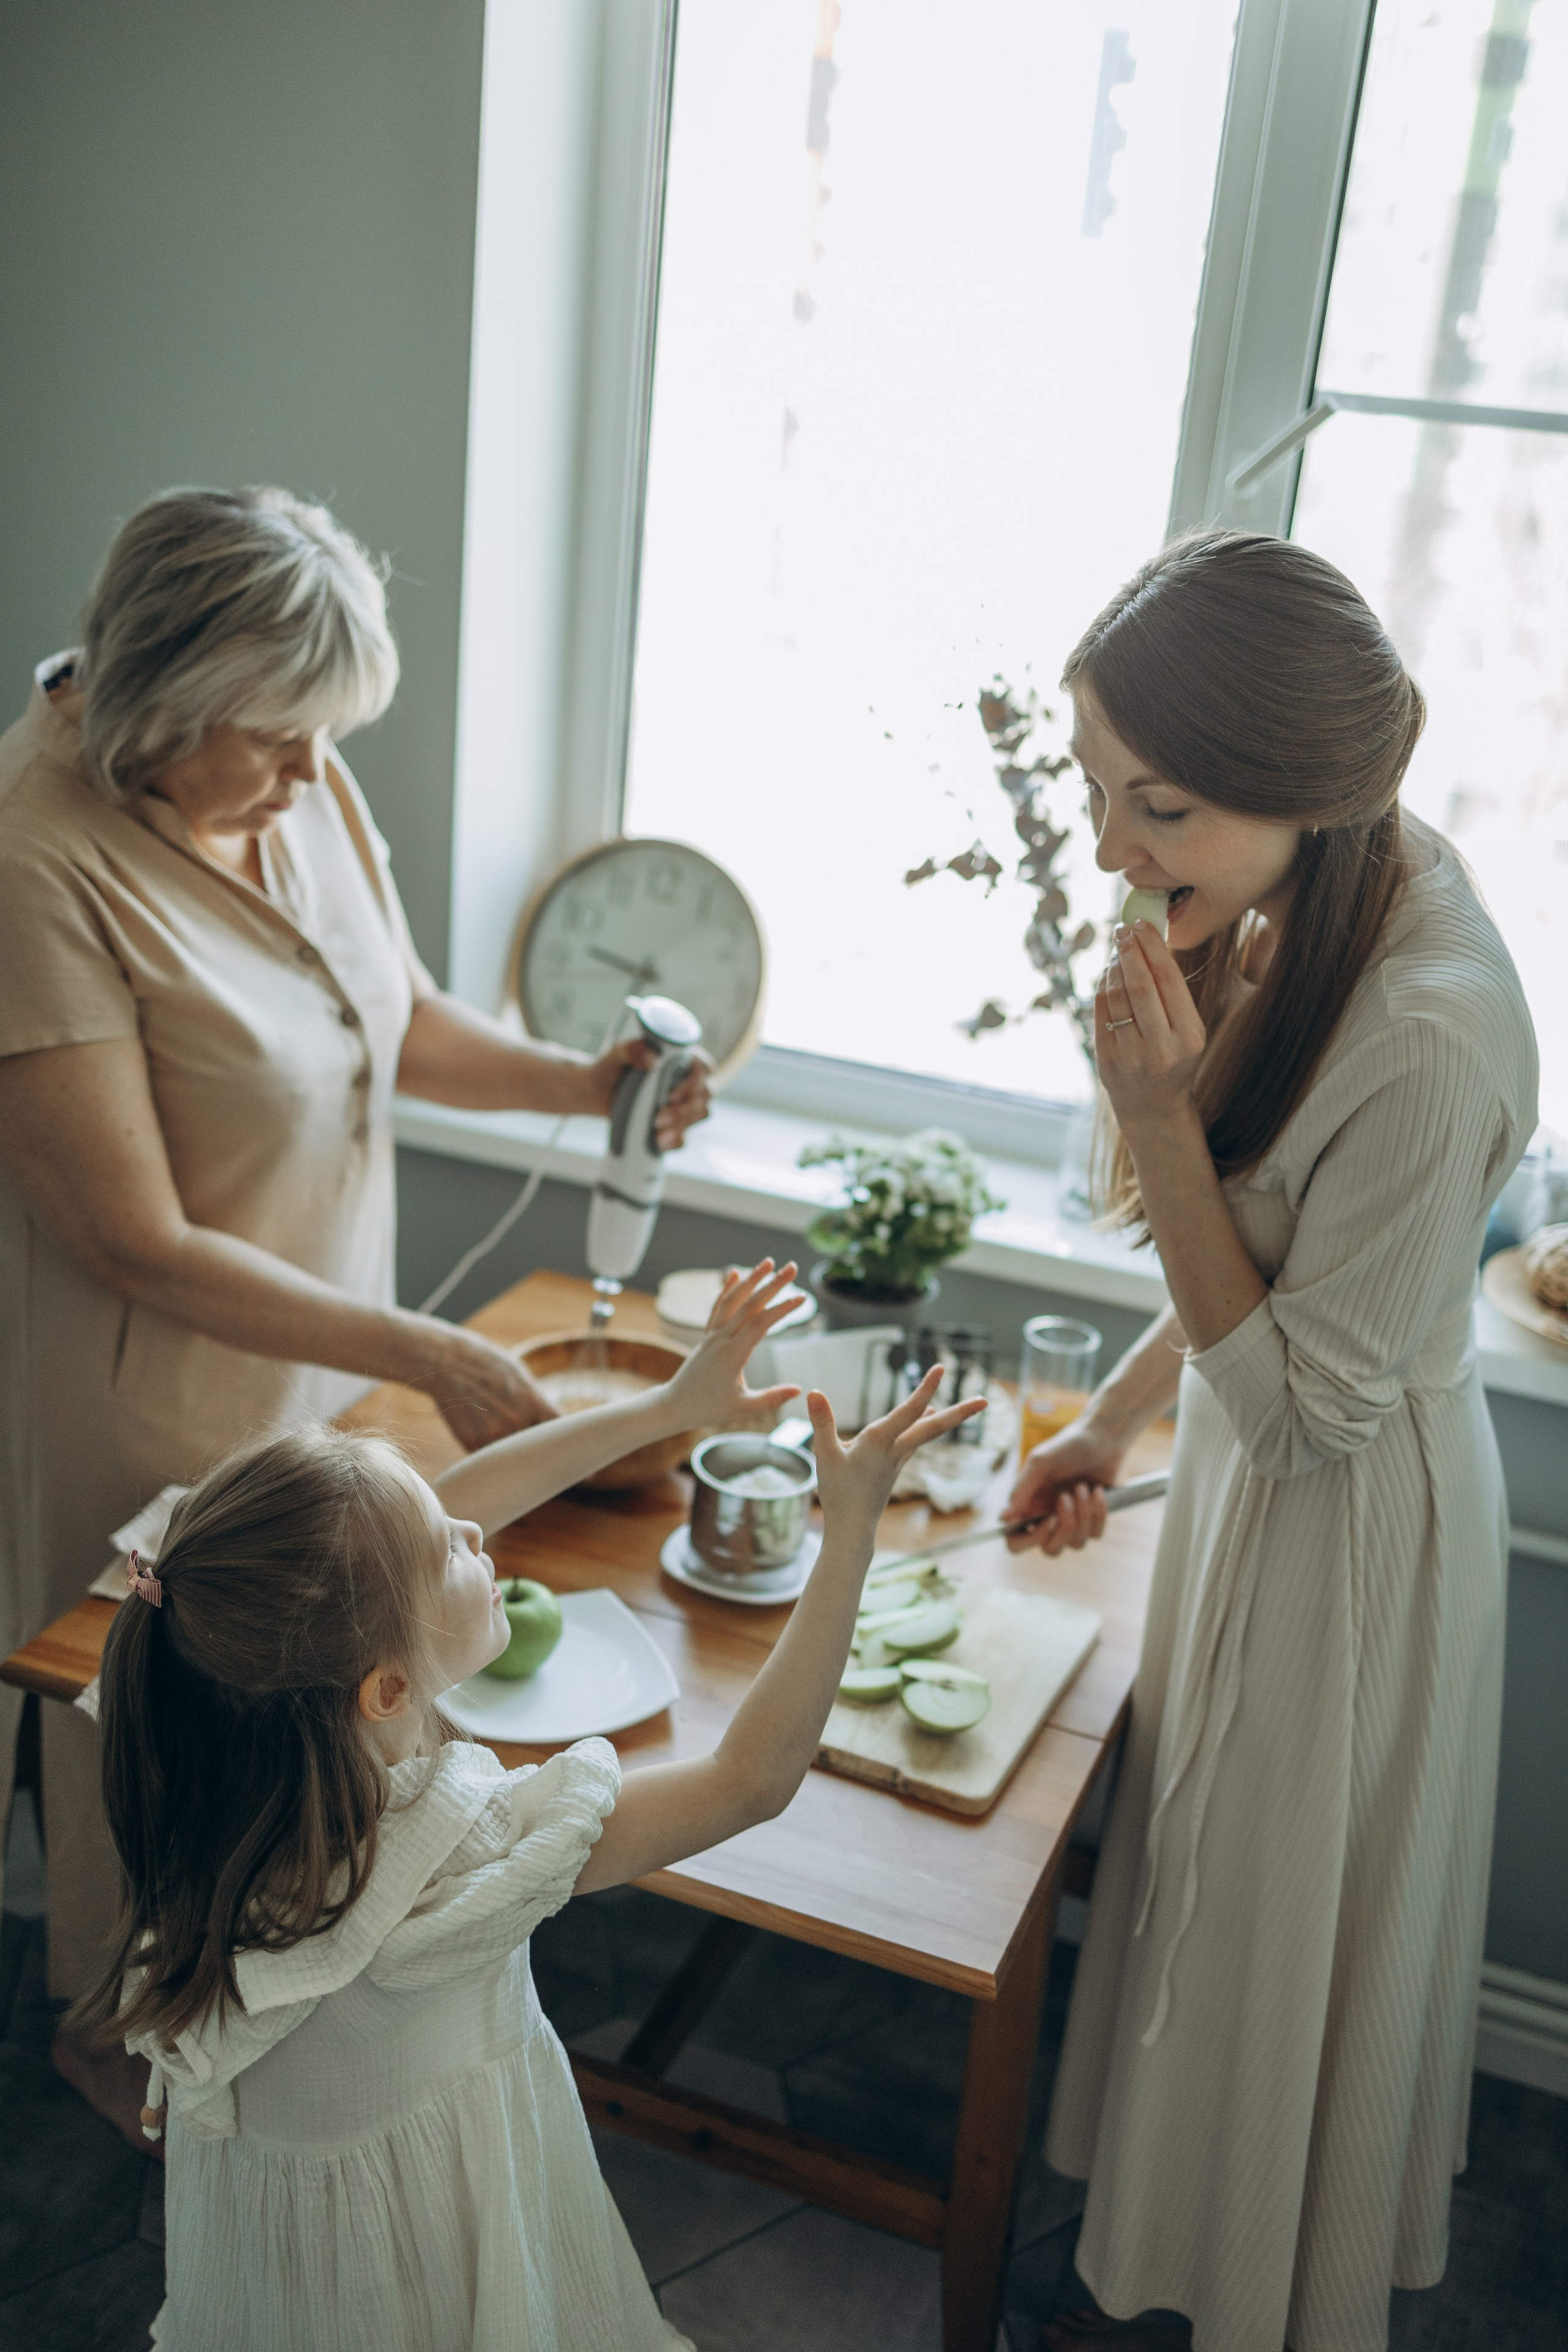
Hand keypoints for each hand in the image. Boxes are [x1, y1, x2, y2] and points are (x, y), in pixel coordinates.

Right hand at [415, 1323, 558, 1450]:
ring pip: (514, 1455)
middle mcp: (517, 1423)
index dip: (569, 1446)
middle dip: (541, 1451)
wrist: (447, 1363)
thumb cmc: (487, 1365)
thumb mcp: (520, 1375)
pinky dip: (493, 1451)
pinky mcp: (473, 1443)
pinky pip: (491, 1456)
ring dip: (515, 1451)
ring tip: (502, 1433)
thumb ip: (538, 1402)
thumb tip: (554, 1422)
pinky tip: (486, 1432)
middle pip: (539, 1449)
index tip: (576, 1461)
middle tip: (540, 1451)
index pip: (562, 1431)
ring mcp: (494, 1435)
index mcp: (534, 1402)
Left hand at [581, 1039, 714, 1150]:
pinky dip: (676, 1140)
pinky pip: (685, 1134)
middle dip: (685, 1110)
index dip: (695, 1083)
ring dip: (681, 1124)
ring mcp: (681, 1102)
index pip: (702, 1068)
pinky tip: (659, 1141)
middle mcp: (685, 1079)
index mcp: (679, 1059)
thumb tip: (652, 1060)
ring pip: (699, 1114)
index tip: (671, 1095)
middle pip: (704, 1095)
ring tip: (656, 1128)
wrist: (595, 1093)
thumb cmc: (609, 1069)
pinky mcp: (672, 1122)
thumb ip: (632, 1050)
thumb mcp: (616, 1055)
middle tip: (658, 1117)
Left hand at [664, 1260, 805, 1429]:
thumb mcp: (742, 1409)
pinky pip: (717, 1307)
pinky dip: (728, 1289)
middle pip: (749, 1305)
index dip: (782, 1309)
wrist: (673, 1405)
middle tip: (792, 1267)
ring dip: (751, 1279)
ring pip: (732, 1300)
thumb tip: (799, 1390)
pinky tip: (735, 1273)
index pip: (760, 1324)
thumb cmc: (707, 1409)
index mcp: (732, 1355)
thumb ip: (771, 1399)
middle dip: (772, 1284)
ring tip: (768, 1262)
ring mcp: (712, 1335)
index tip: (801, 1297)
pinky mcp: (706, 1336)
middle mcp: (721, 1339)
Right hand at [808, 1366, 987, 1536]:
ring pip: (923, 1436)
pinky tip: (920, 1428)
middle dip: (960, 1412)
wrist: (852, 1530)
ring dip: (939, 1420)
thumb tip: (814, 1392)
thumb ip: (822, 1423)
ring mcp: (896, 1462)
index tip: (942, 1368)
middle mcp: (895, 1450)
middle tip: (985, 1400)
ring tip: (946, 1407)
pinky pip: (911, 1446)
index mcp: (881, 1441)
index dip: (926, 1387)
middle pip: (935, 1427)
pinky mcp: (891, 1472)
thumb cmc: (838, 1494)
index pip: (909, 1409)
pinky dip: (919, 1432)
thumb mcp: (824, 1455)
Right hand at [1003, 1417, 1126, 1554]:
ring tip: (1082, 1486)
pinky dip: (1098, 1512)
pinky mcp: (1092, 1520)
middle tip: (1066, 1498)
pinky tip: (1098, 1490)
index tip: (1048, 1520)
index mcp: (1028, 1507)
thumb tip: (1003, 1519)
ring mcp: (1070, 1521)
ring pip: (1076, 1543)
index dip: (1029, 1541)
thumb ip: (1022, 1490)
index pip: (1016, 1542)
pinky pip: (1095, 1534)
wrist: (1101, 1438)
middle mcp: (1046, 1518)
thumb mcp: (1041, 1463)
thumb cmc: (1067, 1446)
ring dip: (1083, 1513)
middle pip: (1050, 1550)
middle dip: (1064, 1528)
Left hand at [1094, 920, 1206, 1135]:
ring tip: (1116, 951)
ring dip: (1113, 966)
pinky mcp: (1108, 1061)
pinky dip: (1102, 987)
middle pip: (1139, 984)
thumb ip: (1172, 996)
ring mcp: (1132, 1056)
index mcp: (1190, 1036)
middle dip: (1129, 950)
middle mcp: (1162, 1048)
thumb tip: (1147, 944)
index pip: (1169, 979)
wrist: (1155, 1108)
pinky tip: (1107, 975)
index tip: (1142, 925)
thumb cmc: (1174, 1060)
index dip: (1153, 947)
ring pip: (1116, 996)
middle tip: (1123, 930)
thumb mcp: (1188, 1032)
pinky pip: (1100, 1012)